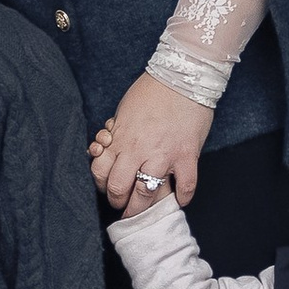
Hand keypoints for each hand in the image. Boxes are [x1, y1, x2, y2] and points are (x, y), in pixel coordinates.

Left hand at [89, 71, 216, 213]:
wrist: (182, 77)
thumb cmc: (150, 92)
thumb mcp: (123, 112)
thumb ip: (117, 135)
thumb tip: (109, 151)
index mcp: (120, 138)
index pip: (101, 173)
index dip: (102, 186)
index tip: (110, 189)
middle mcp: (138, 150)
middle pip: (119, 189)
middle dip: (119, 203)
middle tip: (124, 206)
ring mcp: (164, 154)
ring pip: (146, 194)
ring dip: (143, 207)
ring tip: (144, 211)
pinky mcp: (187, 155)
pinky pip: (186, 186)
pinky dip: (183, 197)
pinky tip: (179, 199)